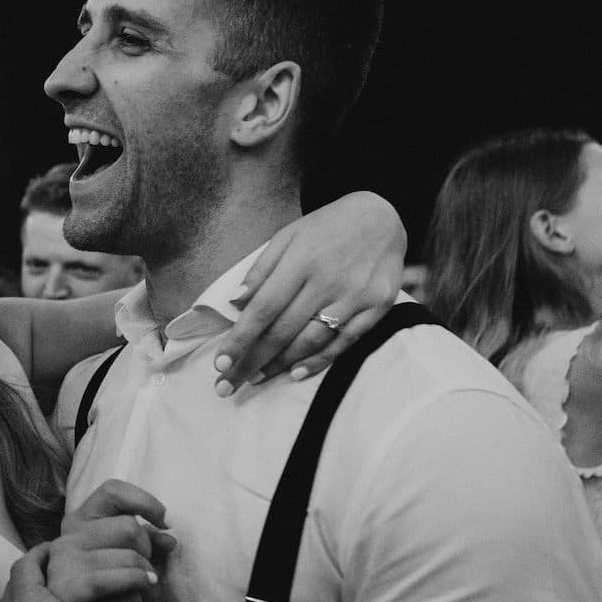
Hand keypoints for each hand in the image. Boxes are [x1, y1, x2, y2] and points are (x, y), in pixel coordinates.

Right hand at [47, 479, 174, 601]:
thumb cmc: (112, 590)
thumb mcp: (127, 557)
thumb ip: (146, 541)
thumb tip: (170, 538)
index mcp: (78, 521)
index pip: (112, 491)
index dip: (144, 501)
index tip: (164, 521)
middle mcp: (67, 537)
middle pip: (128, 526)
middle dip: (146, 547)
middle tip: (145, 565)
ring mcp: (64, 561)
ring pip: (129, 553)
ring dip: (144, 568)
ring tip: (141, 581)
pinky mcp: (69, 587)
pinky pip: (120, 576)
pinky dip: (139, 580)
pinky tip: (145, 586)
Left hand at [212, 191, 404, 393]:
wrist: (382, 216)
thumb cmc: (326, 228)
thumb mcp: (288, 236)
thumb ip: (261, 269)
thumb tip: (235, 303)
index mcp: (301, 260)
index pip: (263, 309)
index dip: (240, 340)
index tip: (220, 364)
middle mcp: (328, 279)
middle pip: (283, 331)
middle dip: (251, 361)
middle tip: (227, 386)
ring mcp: (355, 295)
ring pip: (311, 340)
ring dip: (280, 365)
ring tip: (256, 379)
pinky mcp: (378, 306)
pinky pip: (345, 342)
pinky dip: (320, 360)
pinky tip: (296, 373)